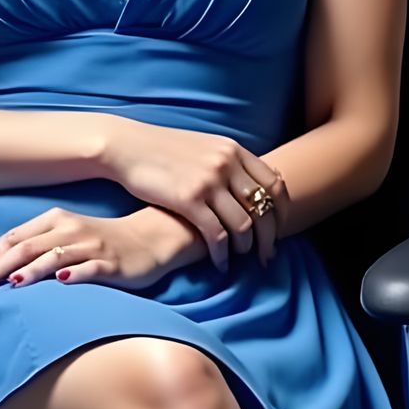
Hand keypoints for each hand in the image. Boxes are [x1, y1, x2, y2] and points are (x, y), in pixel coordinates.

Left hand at [0, 206, 202, 294]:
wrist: (150, 239)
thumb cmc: (100, 242)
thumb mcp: (64, 238)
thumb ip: (34, 250)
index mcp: (53, 222)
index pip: (11, 239)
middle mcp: (68, 230)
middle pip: (24, 248)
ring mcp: (91, 246)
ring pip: (54, 256)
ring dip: (30, 270)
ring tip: (9, 284)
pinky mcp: (112, 263)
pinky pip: (91, 268)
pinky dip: (74, 273)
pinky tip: (60, 282)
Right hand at [93, 116, 289, 271]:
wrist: (126, 146)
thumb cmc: (162, 150)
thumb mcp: (204, 146)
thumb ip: (228, 162)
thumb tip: (249, 183)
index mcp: (233, 150)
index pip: (275, 184)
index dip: (282, 211)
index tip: (279, 229)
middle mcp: (226, 164)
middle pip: (265, 208)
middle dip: (270, 237)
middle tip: (267, 256)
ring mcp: (208, 181)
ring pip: (244, 225)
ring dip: (246, 247)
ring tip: (240, 259)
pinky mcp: (188, 200)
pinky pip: (217, 235)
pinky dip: (222, 254)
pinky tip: (220, 263)